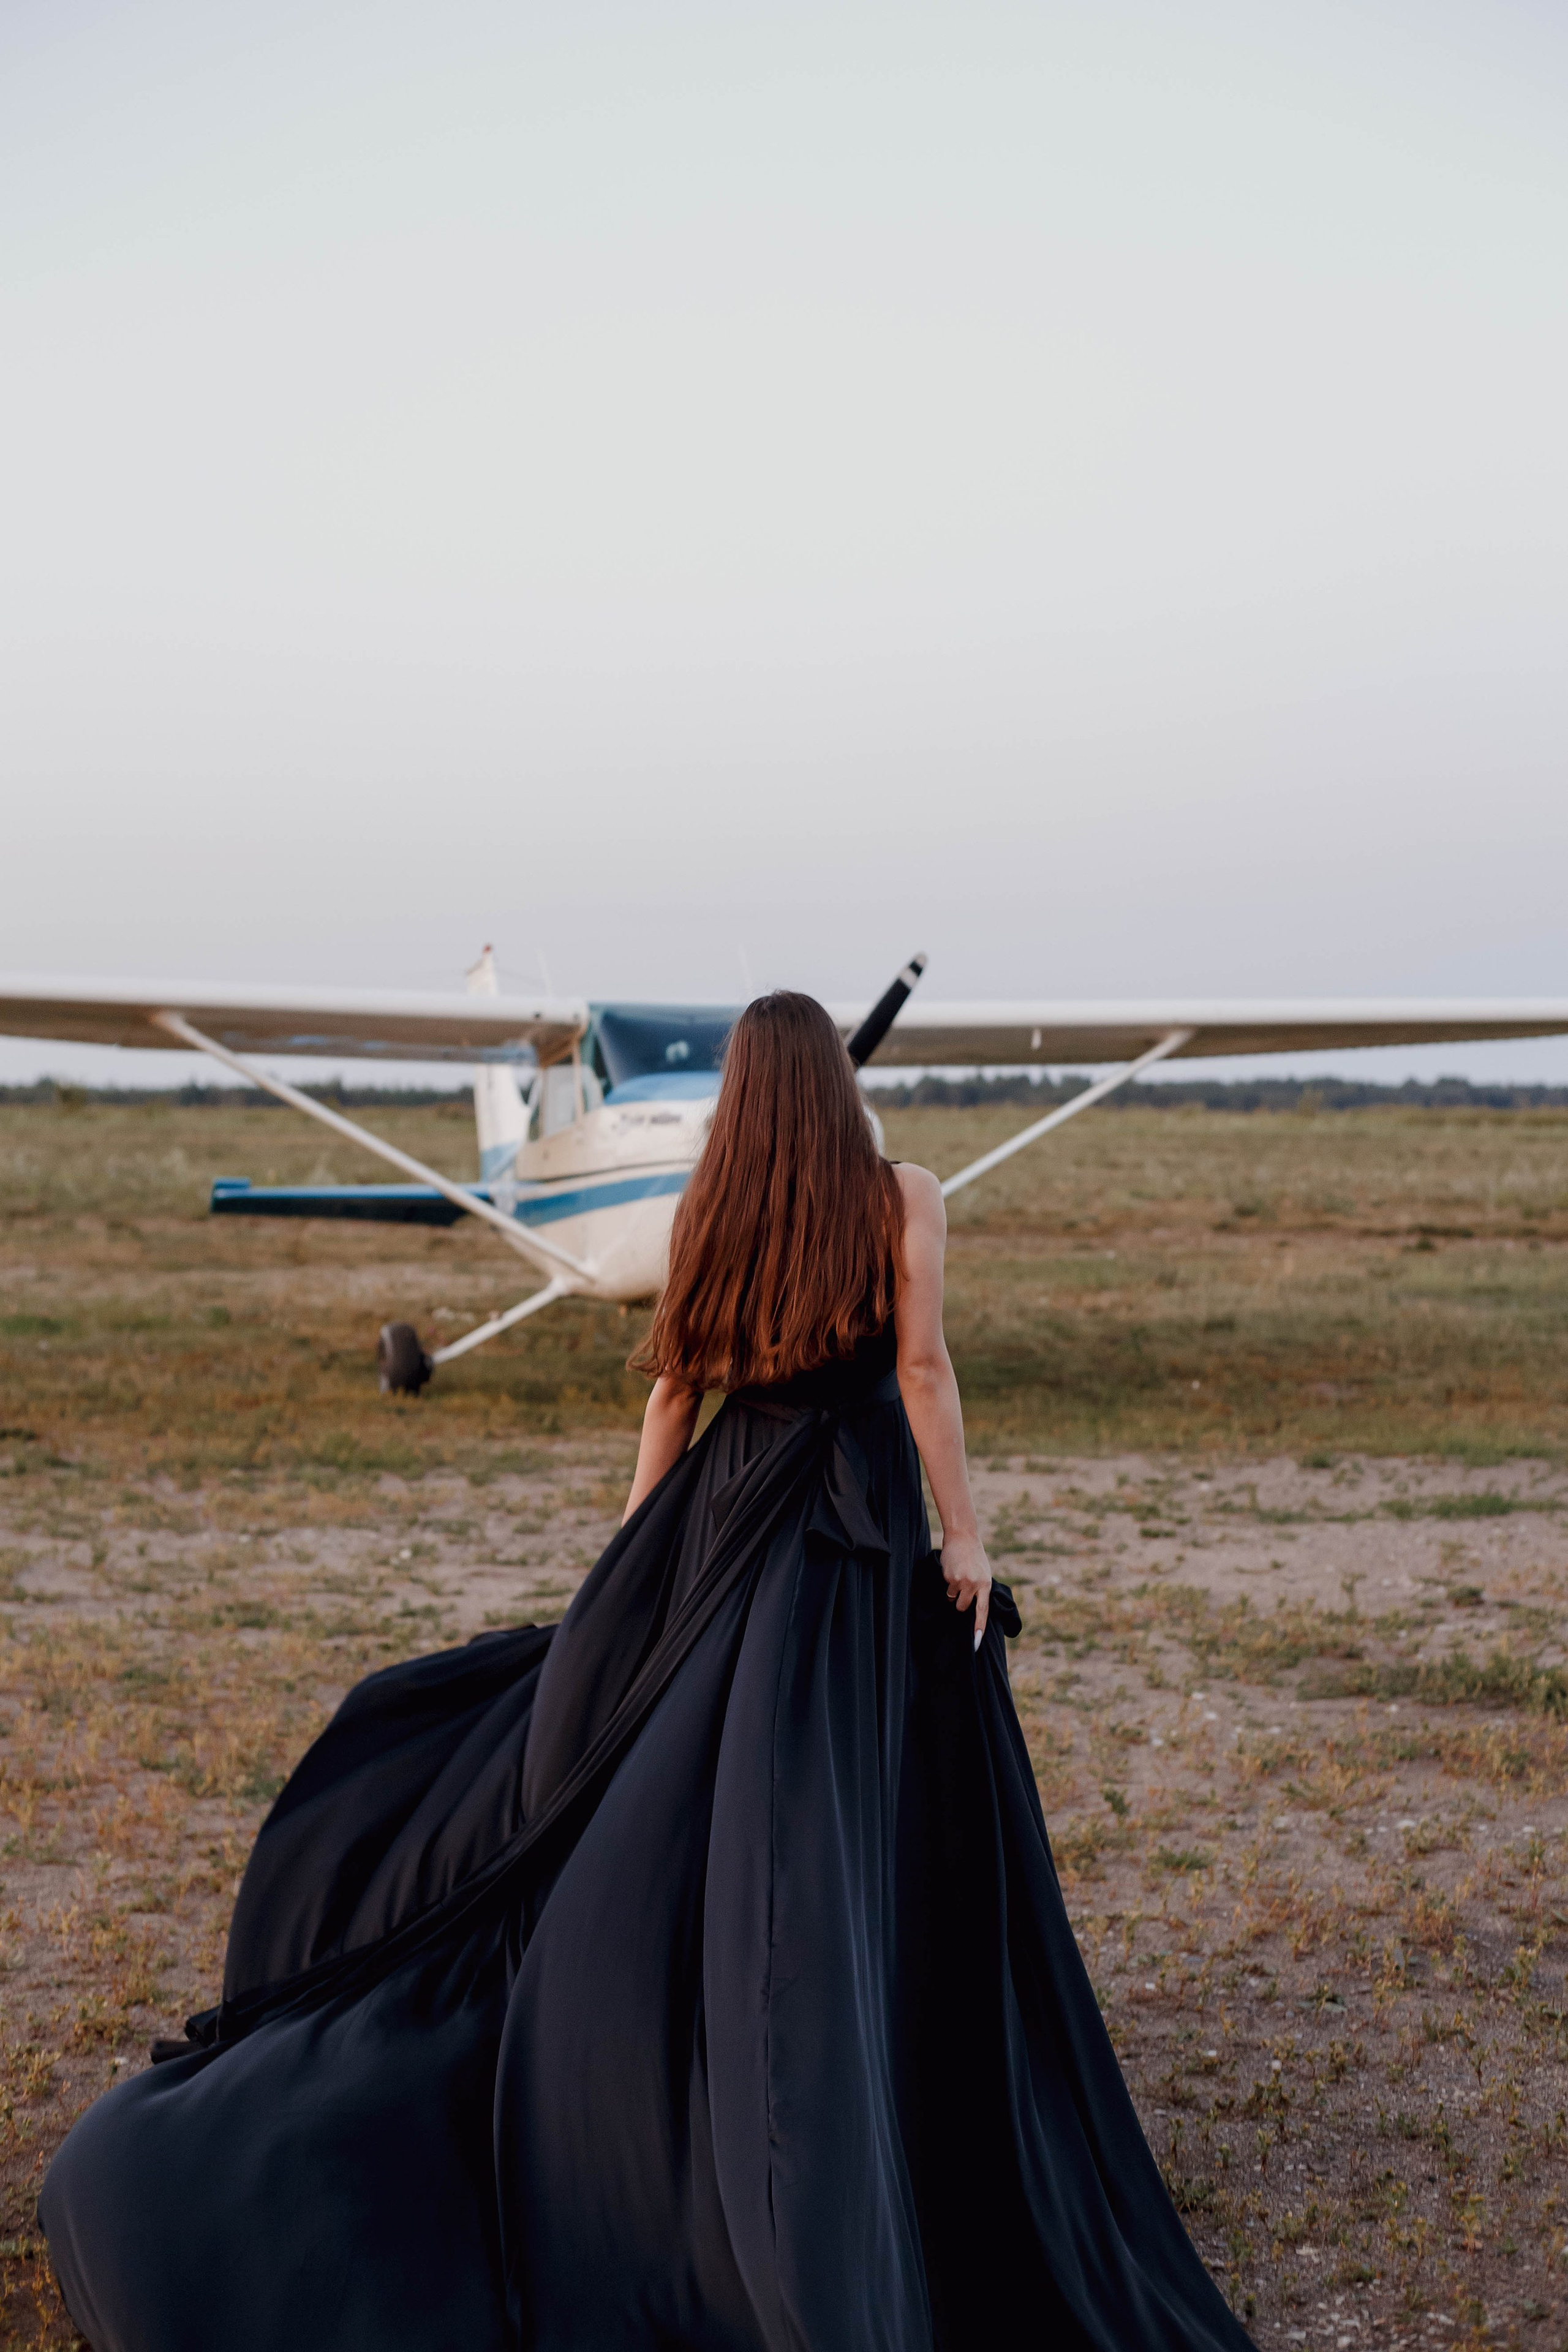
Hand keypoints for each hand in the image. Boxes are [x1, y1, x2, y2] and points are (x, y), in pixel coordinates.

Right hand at [940, 1528, 991, 1648]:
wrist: (962, 1537)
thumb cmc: (975, 1557)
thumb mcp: (984, 1573)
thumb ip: (980, 1590)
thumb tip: (973, 1607)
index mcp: (986, 1585)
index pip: (983, 1611)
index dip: (979, 1627)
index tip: (976, 1643)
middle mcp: (974, 1584)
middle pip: (963, 1608)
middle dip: (960, 1603)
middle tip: (961, 1591)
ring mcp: (960, 1581)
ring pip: (952, 1598)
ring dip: (953, 1591)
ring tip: (958, 1575)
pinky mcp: (948, 1577)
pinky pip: (946, 1587)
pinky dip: (947, 1581)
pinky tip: (952, 1568)